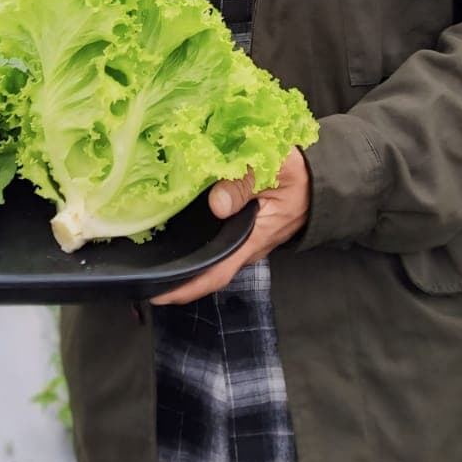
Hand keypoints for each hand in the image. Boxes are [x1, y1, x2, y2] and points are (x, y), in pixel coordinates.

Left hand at [148, 147, 310, 305]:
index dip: (187, 287)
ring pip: (209, 255)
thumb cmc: (300, 175)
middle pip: (206, 269)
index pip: (217, 273)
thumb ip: (246, 181)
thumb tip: (216, 203)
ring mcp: (244, 239)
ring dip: (183, 257)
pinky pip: (215, 241)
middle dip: (175, 275)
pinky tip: (173, 228)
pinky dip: (194, 240)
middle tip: (139, 271)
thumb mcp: (277, 169)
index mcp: (252, 239)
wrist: (323, 181)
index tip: (157, 293)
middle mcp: (245, 246)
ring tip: (148, 251)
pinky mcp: (243, 229)